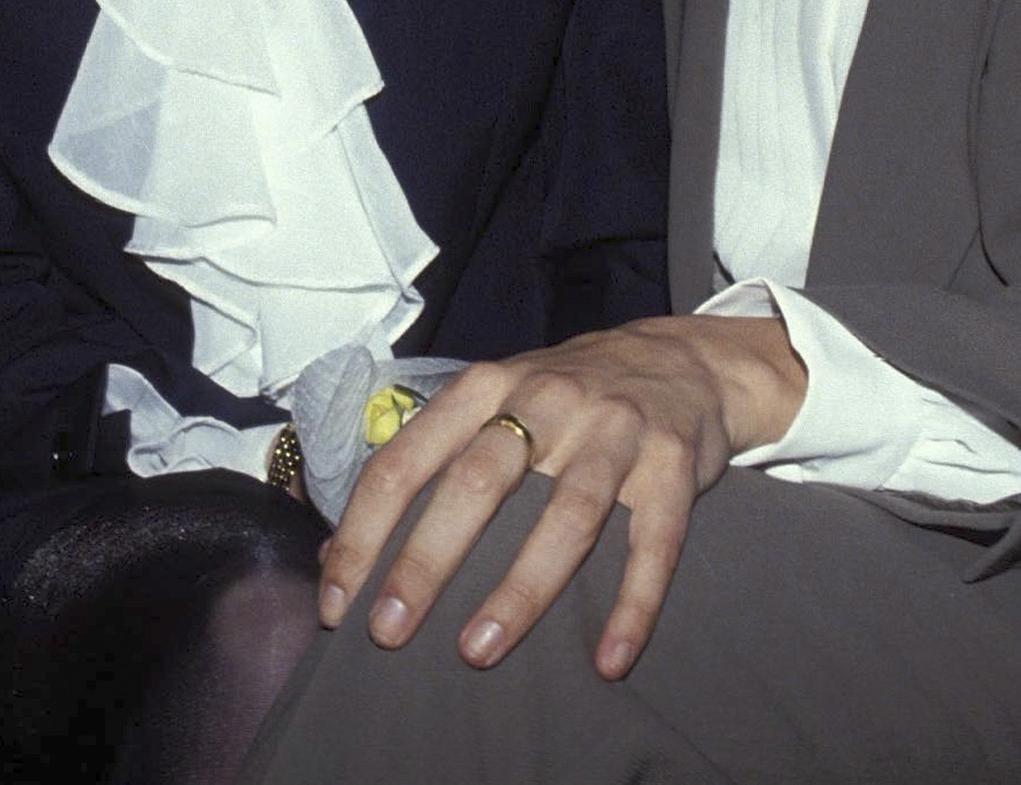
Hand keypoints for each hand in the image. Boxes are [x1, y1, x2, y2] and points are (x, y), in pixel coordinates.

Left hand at [314, 315, 803, 679]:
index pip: (406, 460)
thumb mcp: (490, 404)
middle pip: (480, 481)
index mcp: (485, 388)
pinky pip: (654, 544)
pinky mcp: (673, 466)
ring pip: (567, 515)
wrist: (684, 360)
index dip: (365, 532)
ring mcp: (614, 432)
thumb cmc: (564, 395)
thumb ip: (422, 463)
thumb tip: (336, 555)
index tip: (339, 603)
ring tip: (478, 650)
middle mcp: (547, 401)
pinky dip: (633, 605)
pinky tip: (609, 660)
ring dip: (521, 588)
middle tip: (389, 631)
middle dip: (428, 560)